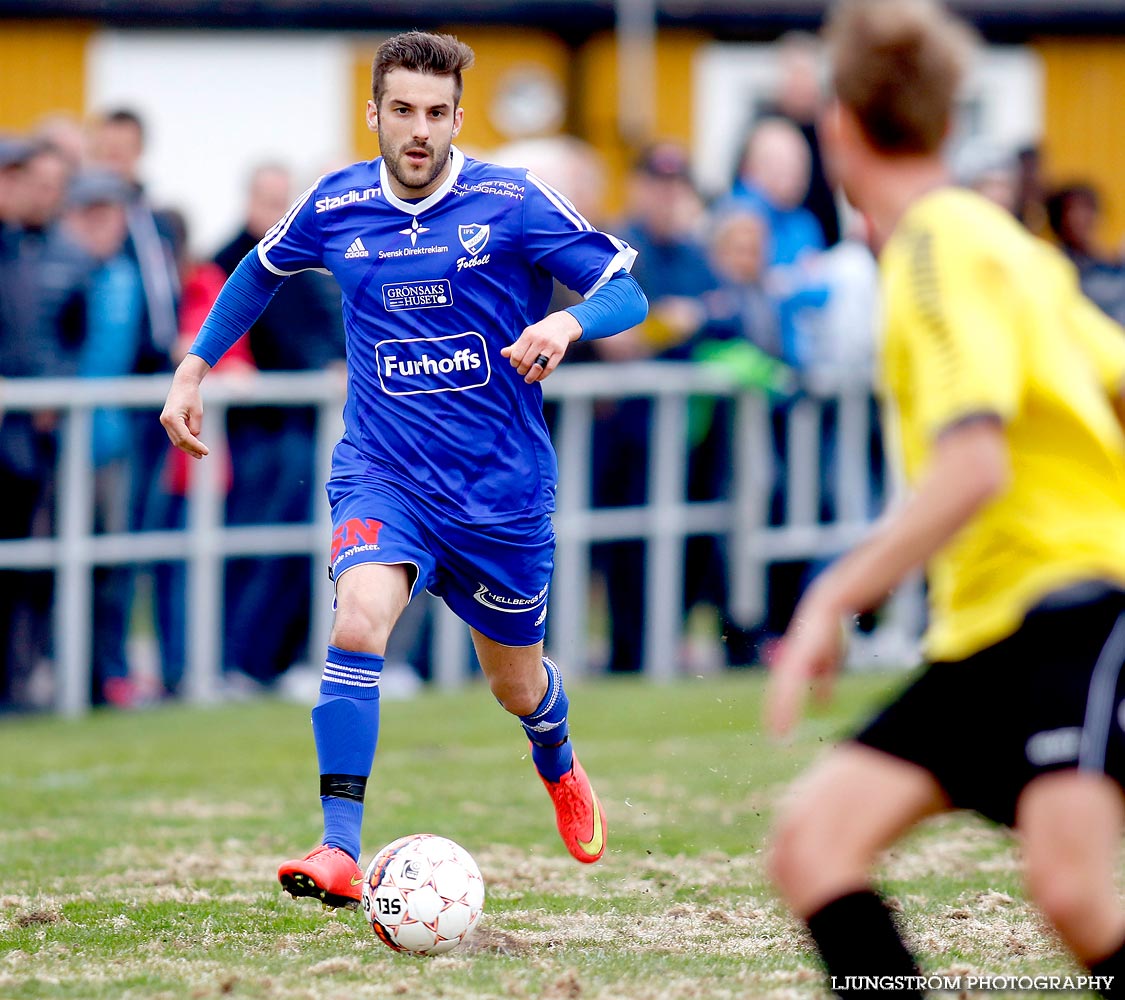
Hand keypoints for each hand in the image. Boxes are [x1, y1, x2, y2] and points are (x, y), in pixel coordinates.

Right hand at [160, 357, 210, 458]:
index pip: (185, 437)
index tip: (206, 451)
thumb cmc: (192, 396)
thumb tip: (194, 438)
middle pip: (179, 441)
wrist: (183, 383)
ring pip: (176, 439)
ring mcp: (164, 421)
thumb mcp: (198, 412)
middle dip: (191, 449)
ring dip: (187, 447)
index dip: (196, 446)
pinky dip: (183, 441)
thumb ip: (196, 427)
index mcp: (172, 418)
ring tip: (199, 454)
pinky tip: (193, 445)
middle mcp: (165, 421)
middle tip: (203, 455)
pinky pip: (175, 434)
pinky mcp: (167, 420)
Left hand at [501, 310, 581, 383]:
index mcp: (529, 335)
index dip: (514, 363)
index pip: (517, 355)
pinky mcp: (559, 352)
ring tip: (528, 379)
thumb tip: (503, 353)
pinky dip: (542, 376)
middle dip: (521, 370)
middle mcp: (540, 340)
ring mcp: (551, 346)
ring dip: (531, 376)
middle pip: (526, 362)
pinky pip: (549, 368)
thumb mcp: (526, 335)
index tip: (515, 364)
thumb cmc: (539, 332)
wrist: (560, 325)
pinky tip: (538, 377)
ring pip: (538, 367)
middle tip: (521, 371)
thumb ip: (515, 346)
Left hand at [765, 594, 846, 739]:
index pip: (781, 693)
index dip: (779, 712)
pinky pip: (792, 685)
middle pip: (778, 696)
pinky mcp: (800, 659)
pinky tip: (791, 712)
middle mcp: (789, 665)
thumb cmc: (827, 633)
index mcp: (793, 667)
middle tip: (775, 738)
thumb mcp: (828, 662)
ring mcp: (792, 662)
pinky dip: (790, 701)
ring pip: (782, 693)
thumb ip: (824, 683)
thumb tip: (822, 704)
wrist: (827, 609)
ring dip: (781, 714)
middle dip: (776, 716)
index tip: (778, 731)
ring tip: (779, 733)